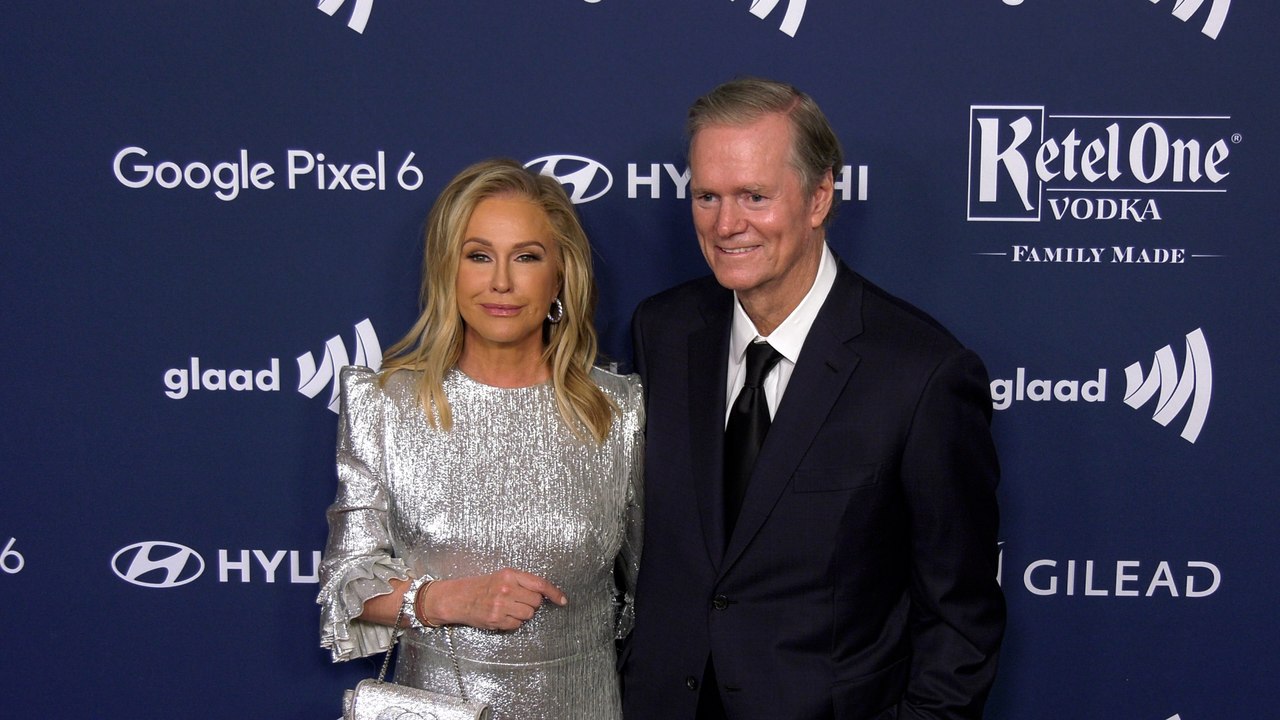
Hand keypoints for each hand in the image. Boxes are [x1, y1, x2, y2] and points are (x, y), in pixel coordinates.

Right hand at [425, 568, 567, 630]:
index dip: (554, 593)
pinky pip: (517, 625)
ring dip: (522, 614)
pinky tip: (502, 616)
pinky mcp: (496, 620)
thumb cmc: (481, 587)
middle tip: (517, 600)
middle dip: (531, 603)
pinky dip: (513, 623)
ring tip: (508, 608)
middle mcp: (506, 589)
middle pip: (536, 601)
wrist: (457, 598)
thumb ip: (521, 582)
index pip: (539, 584)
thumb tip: (543, 594)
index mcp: (509, 574)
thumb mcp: (501, 576)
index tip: (562, 600)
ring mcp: (501, 605)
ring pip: (528, 614)